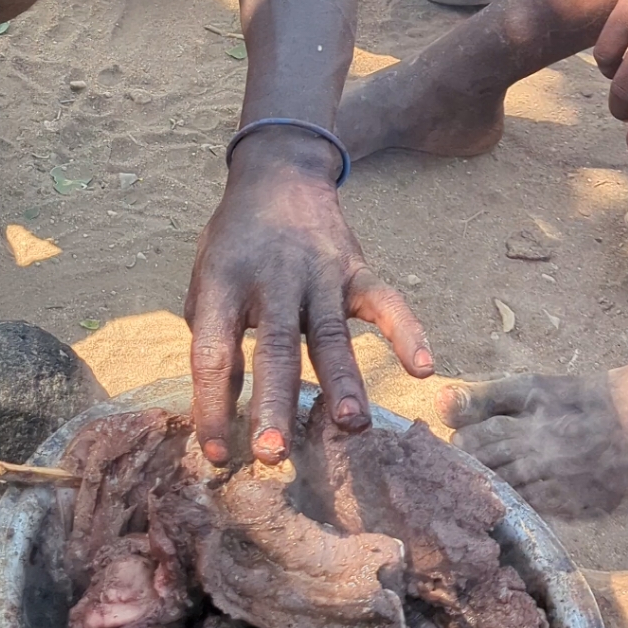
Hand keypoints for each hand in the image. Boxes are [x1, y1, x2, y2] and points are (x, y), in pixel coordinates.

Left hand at [184, 133, 433, 464]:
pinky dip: (406, 332)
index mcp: (223, 284)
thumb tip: (218, 400)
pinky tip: (422, 368)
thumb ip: (210, 331)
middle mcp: (271, 279)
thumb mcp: (205, 276)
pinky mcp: (356, 269)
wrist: (278, 173)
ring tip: (350, 425)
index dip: (212, 404)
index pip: (213, 352)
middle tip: (273, 452)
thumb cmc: (235, 240)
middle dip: (275, 402)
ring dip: (342, 381)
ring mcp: (318, 274)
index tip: (217, 454)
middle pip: (274, 347)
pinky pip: (385, 302)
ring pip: (330, 333)